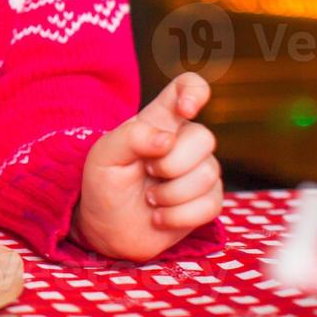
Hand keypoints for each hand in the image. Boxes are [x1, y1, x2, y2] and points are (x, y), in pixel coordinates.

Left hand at [72, 72, 222, 262]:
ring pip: (209, 173)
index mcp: (158, 120)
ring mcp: (199, 171)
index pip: (188, 87)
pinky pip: (212, 204)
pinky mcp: (207, 201)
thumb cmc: (104, 184)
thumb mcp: (103, 156)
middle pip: (204, 137)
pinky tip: (159, 217)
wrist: (108, 229)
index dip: (193, 91)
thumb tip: (168, 139)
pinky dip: (180, 216)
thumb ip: (131, 138)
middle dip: (171, 163)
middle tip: (146, 173)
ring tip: (149, 198)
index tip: (185, 110)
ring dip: (171, 194)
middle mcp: (184, 141)